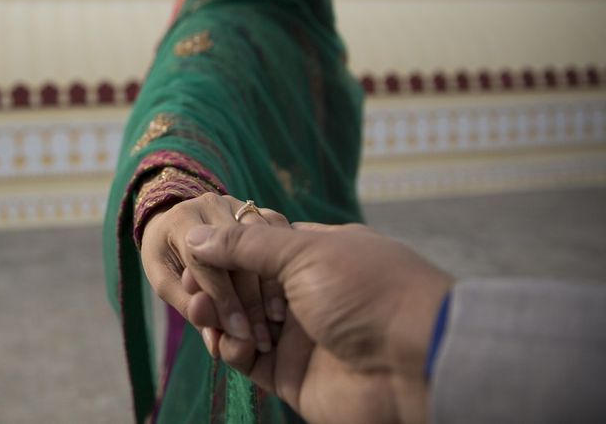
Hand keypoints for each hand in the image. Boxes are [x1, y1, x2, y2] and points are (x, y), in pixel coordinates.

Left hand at [140, 193, 287, 353]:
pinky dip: (284, 264)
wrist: (175, 224)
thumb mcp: (164, 281)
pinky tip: (286, 296)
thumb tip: (214, 342)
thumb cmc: (167, 256)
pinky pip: (279, 235)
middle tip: (261, 336)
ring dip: (272, 284)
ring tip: (276, 321)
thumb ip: (186, 306)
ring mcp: (238, 204)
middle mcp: (211, 204)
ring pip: (263, 244)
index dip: (222, 300)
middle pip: (238, 254)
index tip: (239, 333)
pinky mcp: (259, 210)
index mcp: (181, 219)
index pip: (205, 261)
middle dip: (250, 298)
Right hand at [185, 222, 452, 423]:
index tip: (194, 255)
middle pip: (245, 287)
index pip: (258, 247)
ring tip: (200, 314)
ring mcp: (301, 335)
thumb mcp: (303, 252)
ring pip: (242, 323)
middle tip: (193, 290)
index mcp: (317, 254)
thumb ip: (245, 245)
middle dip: (216, 288)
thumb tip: (196, 234)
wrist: (415, 363)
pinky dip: (232, 351)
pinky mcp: (294, 374)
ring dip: (218, 318)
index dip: (224, 251)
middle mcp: (308, 293)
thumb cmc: (367, 292)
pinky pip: (251, 360)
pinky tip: (225, 344)